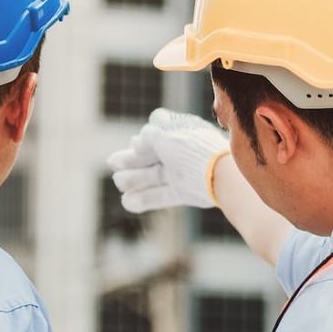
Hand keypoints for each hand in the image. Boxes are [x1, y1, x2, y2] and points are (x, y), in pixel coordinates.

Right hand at [107, 109, 228, 213]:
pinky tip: (128, 202)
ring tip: (119, 182)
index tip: (136, 143)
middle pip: (152, 155)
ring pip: (154, 175)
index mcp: (182, 132)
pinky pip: (162, 195)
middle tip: (112, 162)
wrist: (220, 175)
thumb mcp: (165, 136)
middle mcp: (182, 152)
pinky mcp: (185, 192)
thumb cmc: (192, 150)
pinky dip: (145, 199)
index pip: (159, 129)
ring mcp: (183, 173)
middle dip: (131, 159)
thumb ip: (148, 136)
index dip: (145, 136)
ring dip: (135, 178)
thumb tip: (135, 143)